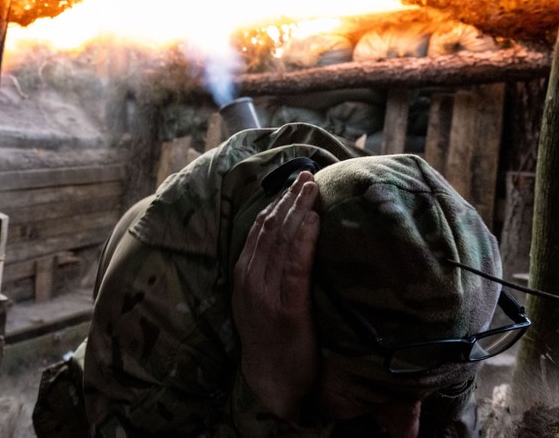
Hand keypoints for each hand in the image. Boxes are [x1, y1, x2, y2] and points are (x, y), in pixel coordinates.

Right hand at [232, 171, 319, 421]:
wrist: (272, 383)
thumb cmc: (274, 341)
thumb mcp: (260, 301)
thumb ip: (267, 272)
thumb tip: (289, 240)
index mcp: (243, 275)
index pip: (259, 228)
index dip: (278, 202)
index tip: (296, 182)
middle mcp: (249, 279)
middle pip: (269, 228)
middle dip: (290, 198)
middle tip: (309, 176)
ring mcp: (265, 293)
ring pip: (280, 240)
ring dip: (299, 210)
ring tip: (314, 189)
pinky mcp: (285, 308)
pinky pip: (295, 264)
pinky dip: (304, 239)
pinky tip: (315, 221)